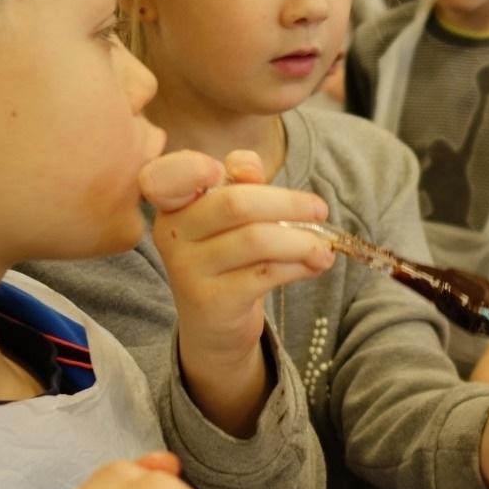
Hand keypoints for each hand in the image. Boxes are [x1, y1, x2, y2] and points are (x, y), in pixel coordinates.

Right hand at [142, 149, 334, 432]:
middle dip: (288, 203)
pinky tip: (315, 265)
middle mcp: (172, 233)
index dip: (193, 167)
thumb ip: (240, 181)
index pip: (164, 176)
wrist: (214, 321)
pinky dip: (299, 265)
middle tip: (320, 209)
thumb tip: (251, 168)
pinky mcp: (212, 301)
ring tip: (325, 248)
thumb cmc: (227, 254)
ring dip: (302, 241)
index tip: (233, 173)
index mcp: (171, 203)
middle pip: (235, 204)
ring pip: (256, 240)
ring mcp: (188, 269)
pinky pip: (265, 273)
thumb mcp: (230, 213)